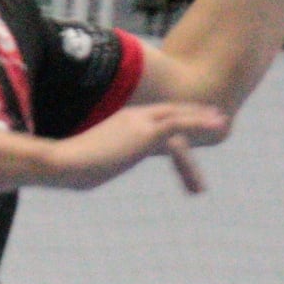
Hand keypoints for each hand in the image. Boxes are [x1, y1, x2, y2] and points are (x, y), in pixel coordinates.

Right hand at [43, 101, 230, 192]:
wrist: (62, 162)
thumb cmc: (67, 169)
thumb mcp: (86, 164)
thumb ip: (95, 163)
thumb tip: (87, 172)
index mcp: (120, 122)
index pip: (153, 116)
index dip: (172, 115)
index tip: (185, 117)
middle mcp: (132, 117)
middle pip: (169, 111)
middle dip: (192, 112)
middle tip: (212, 113)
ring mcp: (140, 123)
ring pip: (179, 116)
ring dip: (202, 118)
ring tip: (221, 120)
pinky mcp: (146, 133)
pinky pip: (181, 123)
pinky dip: (201, 122)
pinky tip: (217, 124)